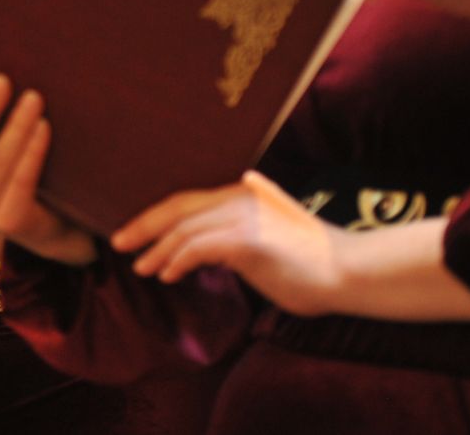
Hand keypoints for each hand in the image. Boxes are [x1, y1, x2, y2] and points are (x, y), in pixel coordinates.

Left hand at [110, 170, 340, 314]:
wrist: (351, 271)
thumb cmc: (310, 264)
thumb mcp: (266, 242)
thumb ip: (234, 237)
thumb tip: (200, 251)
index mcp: (242, 194)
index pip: (186, 201)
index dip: (154, 217)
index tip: (131, 233)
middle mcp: (240, 197)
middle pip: (177, 208)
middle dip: (143, 227)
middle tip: (118, 244)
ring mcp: (245, 216)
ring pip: (183, 229)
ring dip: (157, 250)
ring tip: (142, 268)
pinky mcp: (250, 239)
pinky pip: (199, 247)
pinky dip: (179, 260)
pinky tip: (170, 275)